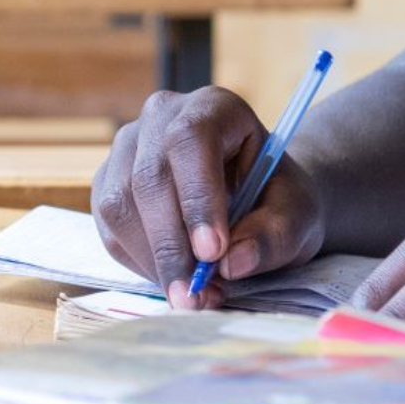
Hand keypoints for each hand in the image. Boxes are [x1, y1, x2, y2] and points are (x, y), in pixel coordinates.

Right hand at [91, 86, 325, 308]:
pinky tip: (173, 279)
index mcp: (214, 108)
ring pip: (120, 205)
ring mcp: (128, 149)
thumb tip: (233, 263)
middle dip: (171, 244)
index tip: (214, 251)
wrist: (257, 202)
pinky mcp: (108, 185)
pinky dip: (139, 263)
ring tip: (191, 295)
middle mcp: (162, 118)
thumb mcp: (296, 215)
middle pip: (149, 177)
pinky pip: (110, 230)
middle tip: (196, 294)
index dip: (197, 197)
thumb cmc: (277, 200)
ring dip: (152, 260)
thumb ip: (274, 235)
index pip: (191, 140)